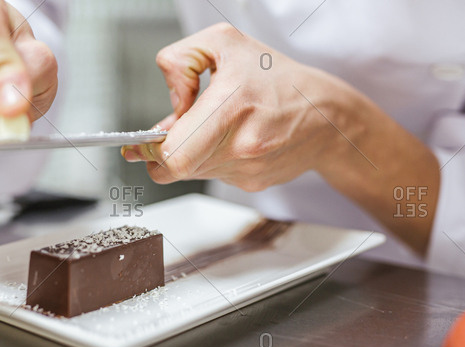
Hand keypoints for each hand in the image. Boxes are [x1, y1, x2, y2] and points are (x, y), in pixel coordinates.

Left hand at [122, 22, 357, 190]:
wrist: (327, 116)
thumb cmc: (278, 78)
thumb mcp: (225, 44)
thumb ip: (182, 62)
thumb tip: (169, 106)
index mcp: (232, 105)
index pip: (173, 151)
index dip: (148, 149)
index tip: (137, 144)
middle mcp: (241, 143)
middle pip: (175, 169)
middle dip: (159, 156)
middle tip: (156, 141)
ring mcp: (248, 168)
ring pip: (191, 173)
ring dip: (185, 155)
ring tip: (203, 129)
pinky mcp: (252, 183)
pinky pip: (213, 176)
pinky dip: (209, 160)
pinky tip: (227, 140)